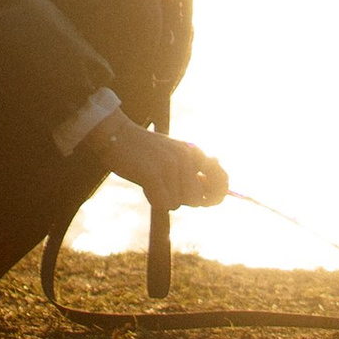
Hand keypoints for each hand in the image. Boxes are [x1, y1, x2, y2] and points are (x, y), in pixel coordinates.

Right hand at [86, 111, 228, 206]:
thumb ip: (191, 173)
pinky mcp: (154, 173)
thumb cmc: (144, 151)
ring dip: (164, 199)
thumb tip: (206, 198)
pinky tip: (146, 186)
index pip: (221, 179)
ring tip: (153, 182)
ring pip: (177, 204)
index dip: (218, 195)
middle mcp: (187, 156)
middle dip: (181, 200)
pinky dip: (154, 200)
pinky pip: (163, 204)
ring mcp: (171, 164)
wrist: (117, 135)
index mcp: (194, 151)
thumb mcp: (172, 156)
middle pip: (196, 200)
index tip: (207, 201)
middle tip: (165, 187)